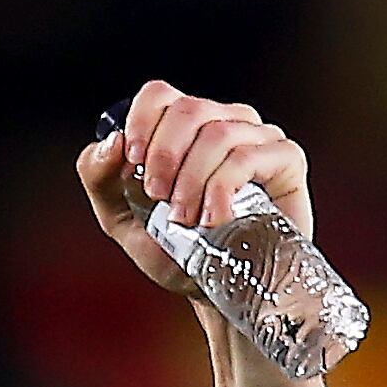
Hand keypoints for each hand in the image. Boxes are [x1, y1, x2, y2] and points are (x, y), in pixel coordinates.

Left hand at [78, 81, 329, 386]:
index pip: (159, 94)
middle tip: (158, 199)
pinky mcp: (286, 159)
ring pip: (218, 133)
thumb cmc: (174, 252)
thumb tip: (111, 143)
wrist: (217, 291)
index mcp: (182, 128)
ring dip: (191, 181)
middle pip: (189, 109)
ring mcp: (258, 138)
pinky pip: (248, 156)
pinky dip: (220, 189)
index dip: (141, 122)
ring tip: (185, 220)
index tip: (132, 163)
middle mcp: (223, 122)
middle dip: (164, 156)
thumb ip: (100, 179)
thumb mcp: (121, 219)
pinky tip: (213, 219)